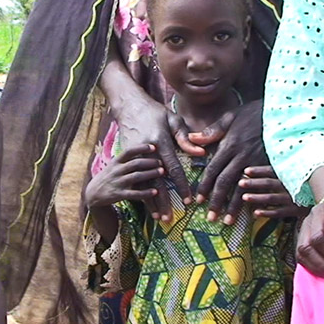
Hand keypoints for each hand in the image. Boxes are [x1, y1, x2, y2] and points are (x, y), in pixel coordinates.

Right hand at [85, 144, 165, 206]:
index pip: (128, 151)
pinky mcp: (119, 195)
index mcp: (115, 161)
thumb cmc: (107, 177)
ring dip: (150, 174)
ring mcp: (117, 183)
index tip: (153, 147)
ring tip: (162, 172)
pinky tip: (155, 191)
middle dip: (150, 162)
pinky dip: (145, 193)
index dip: (141, 148)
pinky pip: (134, 194)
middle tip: (161, 162)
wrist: (92, 194)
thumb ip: (125, 159)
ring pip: (136, 177)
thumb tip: (142, 149)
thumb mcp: (113, 166)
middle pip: (135, 163)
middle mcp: (116, 171)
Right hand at [115, 96, 196, 220]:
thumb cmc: (154, 112)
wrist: (128, 106)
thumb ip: (185, 137)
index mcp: (159, 142)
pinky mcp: (123, 160)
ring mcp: (132, 157)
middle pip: (156, 181)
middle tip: (172, 217)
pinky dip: (141, 196)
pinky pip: (132, 181)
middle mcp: (145, 152)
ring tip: (160, 217)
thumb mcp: (172, 119)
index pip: (173, 168)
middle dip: (164, 201)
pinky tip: (148, 207)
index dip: (181, 185)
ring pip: (143, 184)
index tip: (188, 199)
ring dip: (152, 203)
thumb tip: (200, 152)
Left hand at [189, 99, 264, 223]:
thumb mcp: (232, 116)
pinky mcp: (271, 165)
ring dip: (234, 206)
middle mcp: (242, 156)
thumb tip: (192, 139)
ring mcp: (258, 162)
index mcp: (230, 145)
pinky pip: (260, 186)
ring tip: (228, 221)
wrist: (283, 111)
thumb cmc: (255, 113)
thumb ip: (213, 130)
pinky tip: (250, 211)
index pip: (214, 170)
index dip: (205, 186)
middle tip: (210, 218)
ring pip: (243, 188)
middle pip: (226, 183)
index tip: (198, 200)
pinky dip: (254, 199)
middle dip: (217, 201)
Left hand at [239, 166, 309, 217]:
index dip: (258, 170)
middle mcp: (290, 185)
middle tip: (240, 182)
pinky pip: (279, 212)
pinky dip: (267, 213)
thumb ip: (286, 165)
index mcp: (290, 174)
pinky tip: (256, 212)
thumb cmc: (310, 180)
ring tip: (244, 197)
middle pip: (268, 184)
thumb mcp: (301, 169)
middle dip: (254, 183)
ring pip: (271, 198)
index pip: (271, 171)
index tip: (245, 170)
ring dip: (257, 198)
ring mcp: (292, 198)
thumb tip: (274, 153)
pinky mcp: (295, 210)